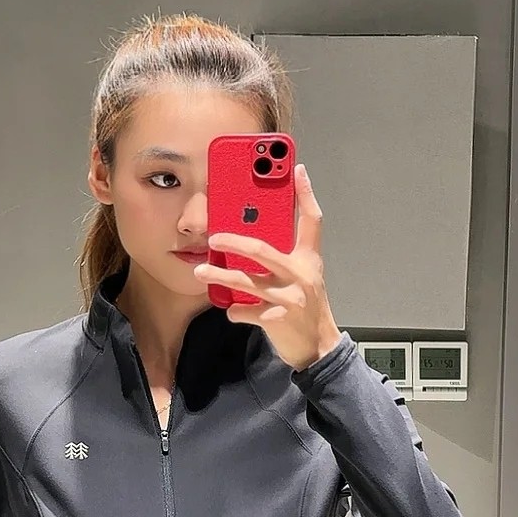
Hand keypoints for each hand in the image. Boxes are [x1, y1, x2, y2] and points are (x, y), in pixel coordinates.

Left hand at [194, 163, 343, 371]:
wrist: (317, 347)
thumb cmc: (305, 307)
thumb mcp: (302, 277)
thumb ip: (284, 256)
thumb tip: (250, 237)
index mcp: (308, 260)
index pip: (312, 220)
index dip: (306, 194)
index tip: (296, 169)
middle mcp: (301, 275)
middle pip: (263, 250)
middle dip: (234, 241)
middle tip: (213, 237)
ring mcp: (290, 298)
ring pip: (247, 281)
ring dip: (220, 276)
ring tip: (200, 270)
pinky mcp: (278, 320)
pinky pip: (244, 310)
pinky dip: (233, 309)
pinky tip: (229, 308)